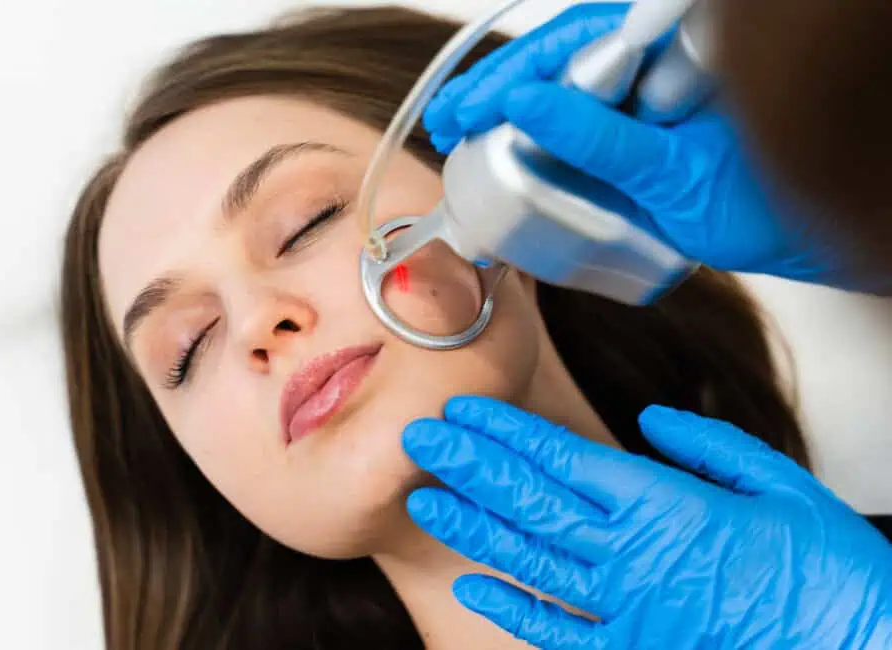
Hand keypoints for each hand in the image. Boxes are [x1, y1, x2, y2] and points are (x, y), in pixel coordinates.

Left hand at [402, 396, 891, 648]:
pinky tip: (473, 581)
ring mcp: (625, 605)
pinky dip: (513, 605)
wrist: (859, 649)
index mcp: (663, 503)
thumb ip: (708, 446)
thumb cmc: (827, 571)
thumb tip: (650, 421)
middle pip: (530, 500)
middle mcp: (630, 551)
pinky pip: (558, 628)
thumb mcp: (778, 484)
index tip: (463, 410)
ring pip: (529, 559)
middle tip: (418, 437)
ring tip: (424, 499)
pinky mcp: (633, 648)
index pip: (560, 457)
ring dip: (472, 526)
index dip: (504, 431)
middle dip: (469, 465)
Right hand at [423, 2, 853, 286]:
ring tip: (451, 136)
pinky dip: (530, 146)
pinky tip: (494, 157)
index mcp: (671, 50)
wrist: (797, 238)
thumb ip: (603, 138)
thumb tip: (526, 104)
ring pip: (558, 96)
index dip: (514, 73)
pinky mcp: (628, 138)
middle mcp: (650, 67)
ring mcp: (637, 103)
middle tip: (444, 120)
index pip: (574, 44)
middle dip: (493, 91)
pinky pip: (571, 133)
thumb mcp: (674, 172)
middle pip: (556, 64)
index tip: (472, 108)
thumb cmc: (764, 201)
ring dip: (502, 117)